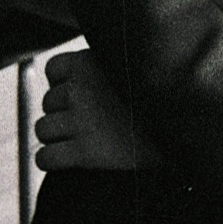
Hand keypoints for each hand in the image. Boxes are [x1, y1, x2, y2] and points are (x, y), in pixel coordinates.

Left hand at [34, 49, 162, 172]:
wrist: (179, 124)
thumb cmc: (159, 95)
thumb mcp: (134, 63)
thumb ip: (109, 62)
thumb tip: (95, 67)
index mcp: (89, 62)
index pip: (54, 70)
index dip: (62, 83)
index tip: (78, 93)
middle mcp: (80, 89)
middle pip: (48, 102)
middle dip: (62, 112)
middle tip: (84, 121)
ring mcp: (80, 120)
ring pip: (43, 128)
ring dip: (54, 136)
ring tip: (73, 141)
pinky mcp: (85, 151)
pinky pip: (46, 157)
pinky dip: (49, 159)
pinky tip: (61, 161)